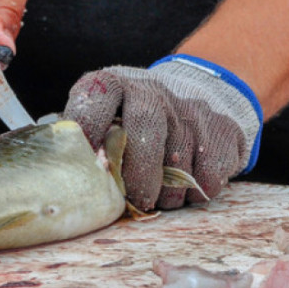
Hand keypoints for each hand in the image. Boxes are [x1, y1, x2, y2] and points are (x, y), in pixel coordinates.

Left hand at [64, 56, 262, 210]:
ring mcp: (189, 108)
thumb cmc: (130, 127)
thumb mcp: (102, 124)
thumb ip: (86, 146)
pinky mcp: (222, 126)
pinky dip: (198, 192)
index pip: (95, 98)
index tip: (90, 164)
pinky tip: (187, 190)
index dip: (88, 129)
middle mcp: (150, 91)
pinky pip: (210, 173)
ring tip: (160, 198)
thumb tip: (67, 179)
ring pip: (181, 160)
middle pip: (146, 131)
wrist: (191, 102)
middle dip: (139, 177)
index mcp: (112, 86)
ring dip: (169, 194)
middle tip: (136, 201)